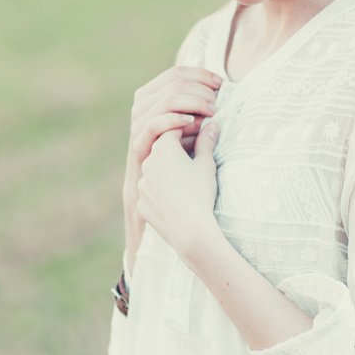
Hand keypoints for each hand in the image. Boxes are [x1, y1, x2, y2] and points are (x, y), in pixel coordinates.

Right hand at [127, 65, 221, 171]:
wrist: (155, 182)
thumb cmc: (176, 149)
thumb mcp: (186, 121)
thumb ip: (195, 103)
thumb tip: (220, 86)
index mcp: (150, 93)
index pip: (177, 73)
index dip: (202, 75)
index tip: (222, 84)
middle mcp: (141, 104)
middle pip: (176, 84)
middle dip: (202, 91)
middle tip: (218, 103)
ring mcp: (138, 122)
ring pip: (168, 101)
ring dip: (195, 103)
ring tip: (212, 113)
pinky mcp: (139, 141)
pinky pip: (157, 123)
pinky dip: (176, 120)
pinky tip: (193, 122)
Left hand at [136, 119, 222, 262]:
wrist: (190, 229)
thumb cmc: (201, 193)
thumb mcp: (206, 164)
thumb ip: (206, 142)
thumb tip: (212, 126)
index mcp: (163, 148)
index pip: (173, 131)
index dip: (187, 131)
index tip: (199, 136)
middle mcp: (147, 163)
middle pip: (162, 150)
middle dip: (176, 150)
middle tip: (195, 157)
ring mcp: (142, 184)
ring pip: (155, 172)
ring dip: (167, 171)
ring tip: (186, 182)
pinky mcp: (142, 202)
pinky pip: (152, 192)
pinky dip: (162, 192)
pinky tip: (177, 199)